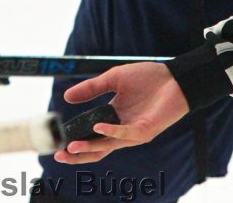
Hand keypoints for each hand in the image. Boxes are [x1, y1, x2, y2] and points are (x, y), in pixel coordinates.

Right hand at [53, 62, 189, 163]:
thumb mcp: (113, 79)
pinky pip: (126, 134)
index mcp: (113, 118)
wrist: (174, 76)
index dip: (75, 139)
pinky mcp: (145, 131)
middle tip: (59, 155)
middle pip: (97, 148)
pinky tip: (98, 127)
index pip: (91, 135)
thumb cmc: (147, 77)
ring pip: (108, 145)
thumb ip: (91, 88)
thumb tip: (66, 97)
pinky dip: (111, 132)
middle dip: (78, 154)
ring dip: (90, 147)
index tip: (58, 140)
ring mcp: (133, 132)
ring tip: (72, 147)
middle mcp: (121, 129)